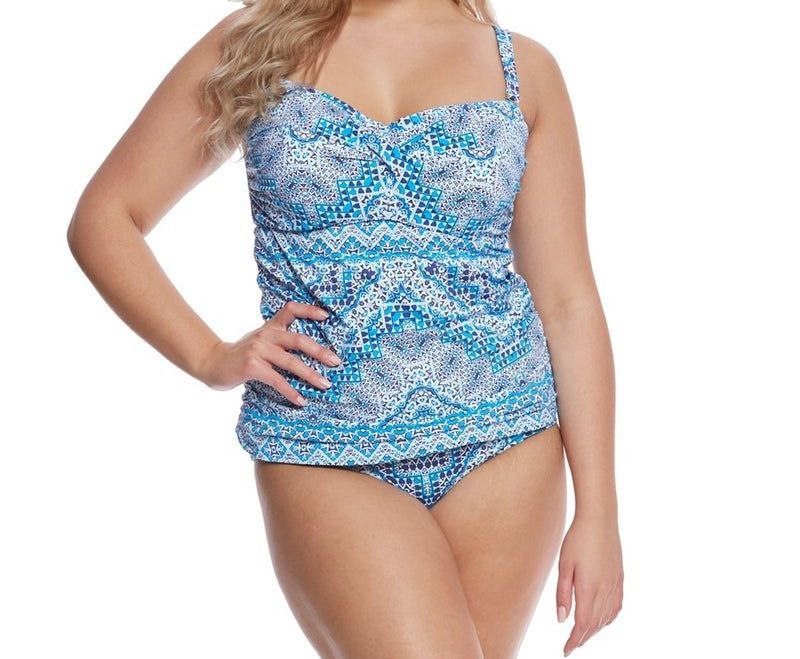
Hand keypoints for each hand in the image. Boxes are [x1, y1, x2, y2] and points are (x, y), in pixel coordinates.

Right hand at [196, 301, 341, 404]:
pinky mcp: (251, 366)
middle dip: (320, 351)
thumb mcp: (261, 341)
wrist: (212, 363)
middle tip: (336, 362)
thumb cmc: (242, 355)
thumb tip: (311, 353)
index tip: (327, 315)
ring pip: (291, 362)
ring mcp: (258, 350)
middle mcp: (266, 335)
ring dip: (310, 375)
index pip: (291, 310)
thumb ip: (280, 342)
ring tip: (325, 384)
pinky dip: (290, 391)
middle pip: (298, 340)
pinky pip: (276, 379)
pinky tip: (301, 400)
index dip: (309, 310)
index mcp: (270, 327)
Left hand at [556, 513, 623, 655]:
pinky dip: (609, 618)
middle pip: (594, 624)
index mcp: (589, 588)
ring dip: (595, 629)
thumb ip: (563, 594)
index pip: (582, 625)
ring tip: (583, 635)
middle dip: (583, 637)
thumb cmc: (578, 539)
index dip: (574, 640)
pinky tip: (602, 619)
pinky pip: (616, 606)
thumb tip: (561, 619)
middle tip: (571, 645)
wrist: (600, 519)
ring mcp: (614, 584)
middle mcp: (604, 590)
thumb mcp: (564, 565)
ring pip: (606, 617)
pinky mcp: (619, 578)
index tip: (566, 650)